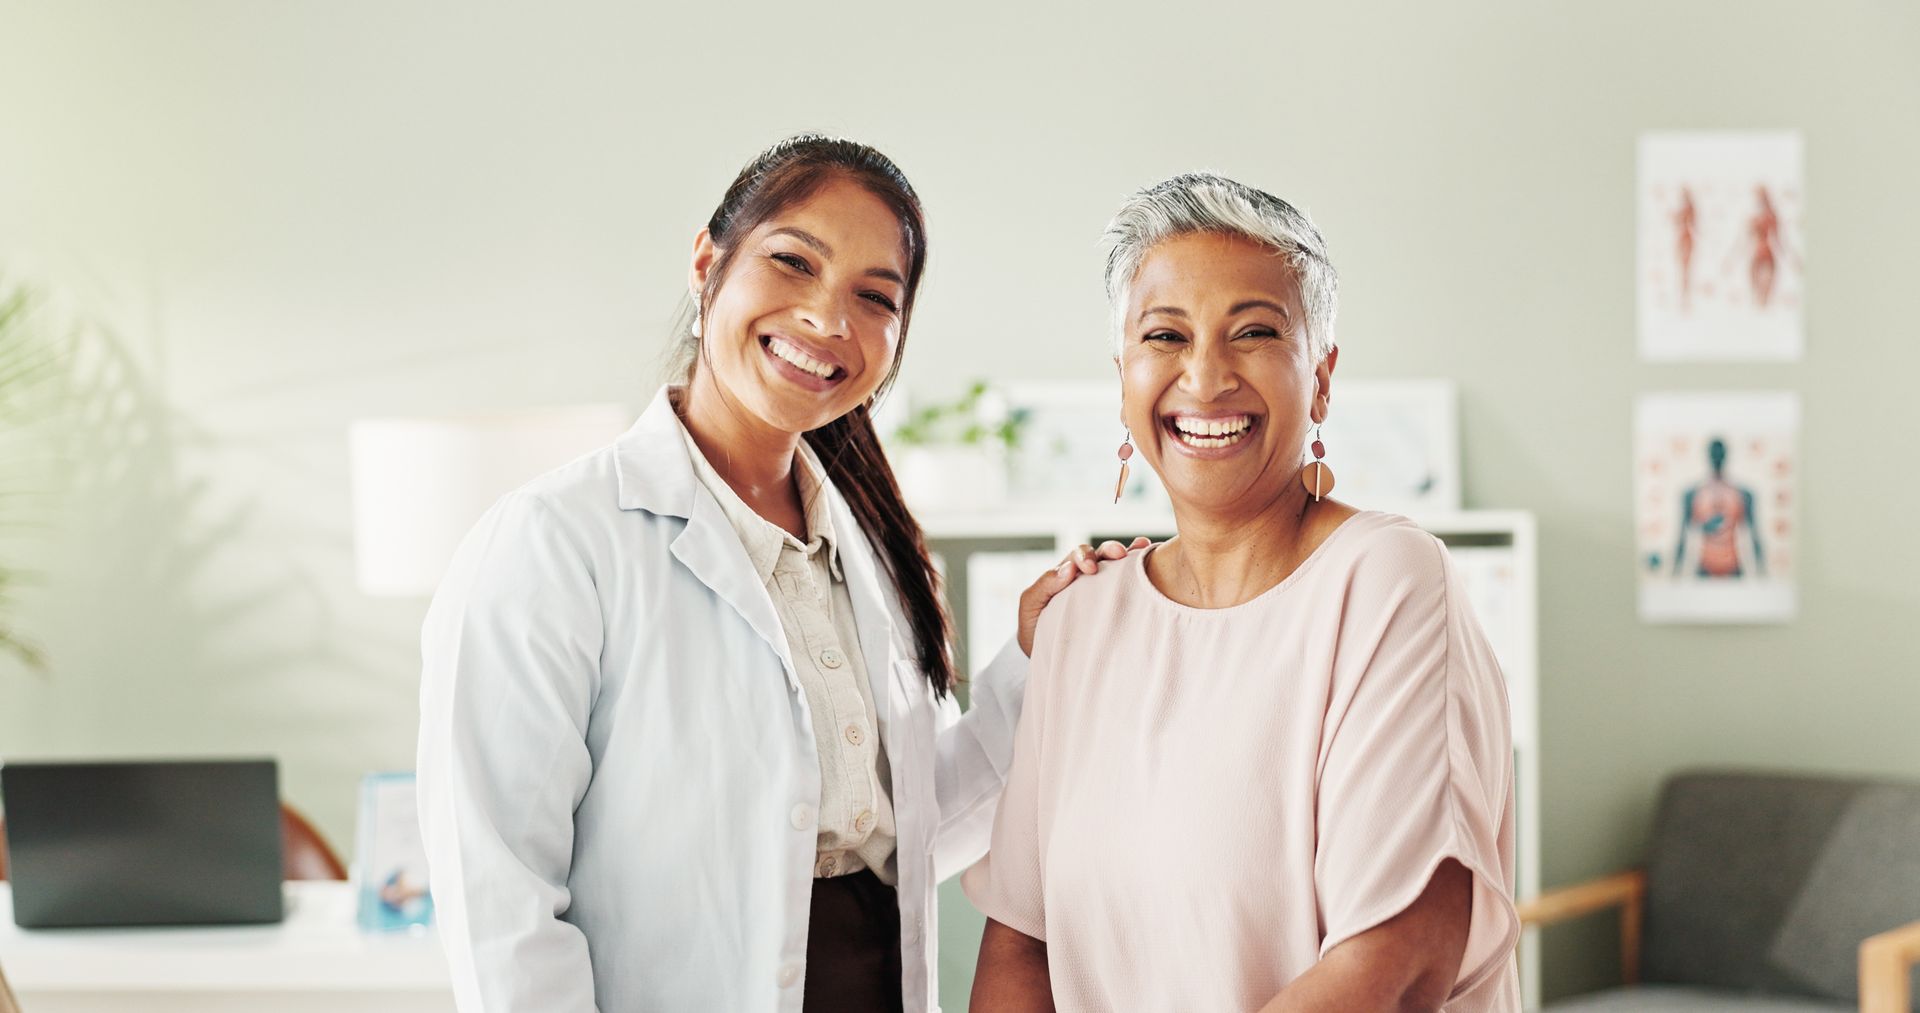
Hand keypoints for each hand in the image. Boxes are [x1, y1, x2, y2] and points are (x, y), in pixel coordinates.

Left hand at [1016, 537, 1151, 655]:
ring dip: (1131, 552)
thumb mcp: (1030, 608)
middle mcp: (1087, 576)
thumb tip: (1067, 569)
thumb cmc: (1036, 631)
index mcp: (1065, 574)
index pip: (1076, 557)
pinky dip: (1143, 563)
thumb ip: (1043, 587)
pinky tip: (1151, 555)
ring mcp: (1105, 586)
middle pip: (1100, 554)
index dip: (1083, 557)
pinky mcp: (1121, 600)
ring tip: (1143, 548)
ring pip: (1119, 562)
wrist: (1050, 657)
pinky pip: (1133, 577)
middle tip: (1117, 554)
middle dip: (1108, 550)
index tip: (1088, 569)